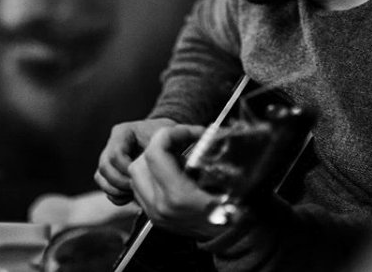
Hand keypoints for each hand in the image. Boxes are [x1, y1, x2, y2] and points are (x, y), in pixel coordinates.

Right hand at [95, 118, 175, 204]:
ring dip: (117, 191)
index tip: (143, 177)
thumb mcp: (169, 139)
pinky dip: (117, 196)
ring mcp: (109, 157)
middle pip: (104, 167)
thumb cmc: (170, 138)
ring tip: (136, 193)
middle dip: (121, 183)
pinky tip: (132, 196)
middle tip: (138, 189)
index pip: (115, 154)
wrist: (169, 141)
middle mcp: (112, 143)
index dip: (127, 170)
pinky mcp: (110, 172)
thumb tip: (164, 164)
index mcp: (124, 132)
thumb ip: (163, 147)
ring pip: (101, 178)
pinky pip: (104, 187)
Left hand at [129, 124, 224, 238]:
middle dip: (161, 145)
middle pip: (140, 161)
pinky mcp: (155, 217)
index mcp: (178, 196)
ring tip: (179, 156)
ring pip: (136, 174)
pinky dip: (152, 173)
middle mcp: (161, 206)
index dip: (172, 133)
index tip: (190, 131)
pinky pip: (141, 187)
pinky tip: (174, 171)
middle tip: (184, 140)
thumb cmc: (235, 210)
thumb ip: (212, 154)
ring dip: (154, 159)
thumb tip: (206, 132)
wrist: (233, 240)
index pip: (155, 152)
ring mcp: (155, 214)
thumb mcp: (230, 179)